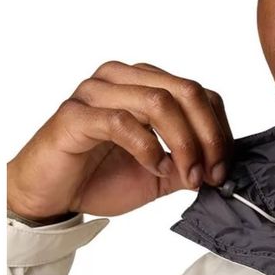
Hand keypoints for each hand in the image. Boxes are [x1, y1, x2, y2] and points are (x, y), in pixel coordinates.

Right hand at [7, 61, 232, 218]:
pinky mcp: (75, 115)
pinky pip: (122, 122)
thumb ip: (190, 163)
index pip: (200, 93)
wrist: (51, 196)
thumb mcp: (161, 174)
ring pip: (159, 101)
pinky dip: (148, 148)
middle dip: (208, 136)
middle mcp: (123, 78)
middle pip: (186, 91)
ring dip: (183, 144)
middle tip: (210, 173)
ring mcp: (96, 93)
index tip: (222, 169)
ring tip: (185, 175)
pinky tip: (154, 168)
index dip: (219, 131)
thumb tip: (223, 165)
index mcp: (145, 83)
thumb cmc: (101, 177)